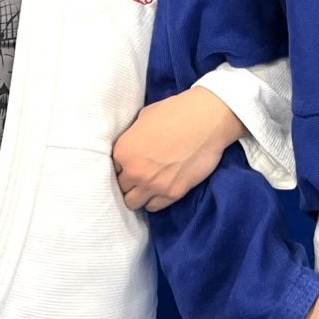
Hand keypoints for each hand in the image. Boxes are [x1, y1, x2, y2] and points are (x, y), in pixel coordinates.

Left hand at [113, 87, 244, 211]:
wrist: (206, 120)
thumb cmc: (175, 112)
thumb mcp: (144, 118)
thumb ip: (133, 137)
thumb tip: (133, 146)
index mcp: (123, 151)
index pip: (113, 169)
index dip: (123, 167)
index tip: (131, 165)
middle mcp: (134, 171)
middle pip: (121, 189)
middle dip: (129, 183)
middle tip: (141, 176)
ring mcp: (153, 185)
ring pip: (133, 203)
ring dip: (139, 195)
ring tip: (149, 186)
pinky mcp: (173, 193)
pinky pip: (154, 207)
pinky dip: (155, 201)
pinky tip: (160, 190)